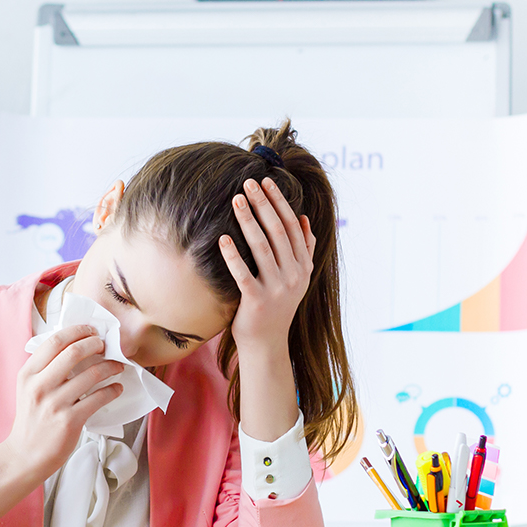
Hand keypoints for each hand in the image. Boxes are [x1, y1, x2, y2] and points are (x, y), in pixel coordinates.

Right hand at [0, 325, 122, 523]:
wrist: (25, 455)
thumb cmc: (32, 420)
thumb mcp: (28, 389)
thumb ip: (45, 368)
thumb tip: (74, 345)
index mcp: (28, 374)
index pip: (55, 341)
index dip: (77, 331)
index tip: (91, 331)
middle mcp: (39, 386)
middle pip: (74, 352)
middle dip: (95, 344)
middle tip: (106, 345)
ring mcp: (55, 403)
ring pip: (91, 374)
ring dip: (110, 366)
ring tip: (118, 366)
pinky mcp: (69, 420)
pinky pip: (98, 399)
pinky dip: (112, 390)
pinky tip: (117, 388)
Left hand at [220, 177, 315, 357]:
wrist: (267, 344)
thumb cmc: (275, 306)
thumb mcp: (296, 278)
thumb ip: (302, 249)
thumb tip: (304, 219)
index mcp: (303, 266)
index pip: (292, 225)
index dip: (279, 201)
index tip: (266, 181)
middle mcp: (294, 275)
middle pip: (277, 231)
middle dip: (263, 203)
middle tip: (247, 182)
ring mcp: (277, 288)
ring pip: (261, 246)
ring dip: (248, 220)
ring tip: (235, 200)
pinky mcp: (257, 301)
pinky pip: (243, 273)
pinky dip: (233, 255)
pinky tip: (222, 238)